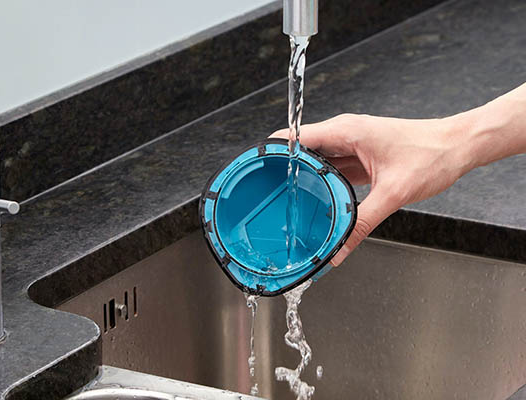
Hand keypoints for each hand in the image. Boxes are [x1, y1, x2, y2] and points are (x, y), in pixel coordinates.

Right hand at [271, 113, 472, 265]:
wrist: (458, 146)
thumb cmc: (432, 154)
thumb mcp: (394, 193)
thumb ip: (362, 223)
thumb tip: (339, 250)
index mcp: (346, 132)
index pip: (294, 137)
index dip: (272, 152)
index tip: (256, 170)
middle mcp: (345, 134)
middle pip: (301, 150)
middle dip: (284, 171)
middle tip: (270, 195)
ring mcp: (352, 145)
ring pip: (316, 161)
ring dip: (303, 179)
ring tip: (288, 201)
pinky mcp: (360, 157)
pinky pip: (332, 169)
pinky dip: (322, 184)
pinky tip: (316, 201)